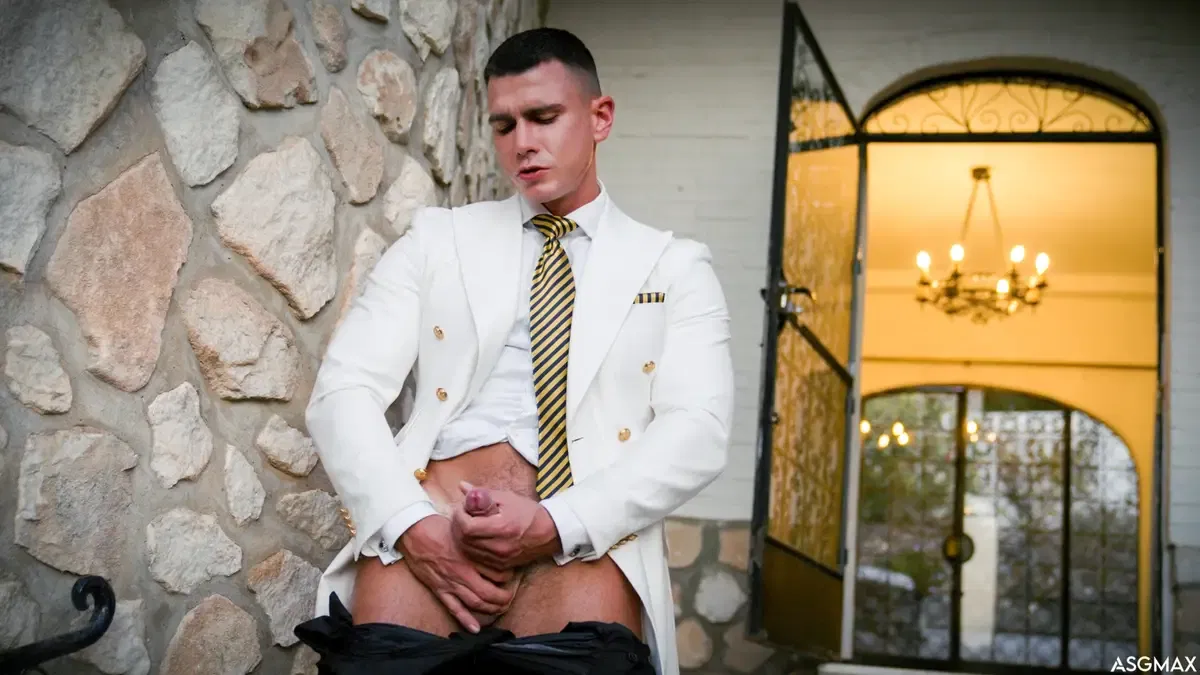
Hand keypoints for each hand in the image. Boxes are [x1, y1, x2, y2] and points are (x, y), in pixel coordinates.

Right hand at [397, 515, 515, 632]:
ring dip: (489, 610)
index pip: (497, 572)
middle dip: (502, 599)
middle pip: (488, 593)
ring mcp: (450, 583)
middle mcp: (463, 573)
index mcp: (471, 557)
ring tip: (499, 611)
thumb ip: (479, 539)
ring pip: (474, 603)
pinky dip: (466, 620)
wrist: (415, 532)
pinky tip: (475, 629)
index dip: (508, 576)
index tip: (513, 576)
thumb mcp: (465, 529)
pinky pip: (454, 608)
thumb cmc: (440, 528)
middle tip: (510, 599)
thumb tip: (493, 539)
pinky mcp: (439, 589)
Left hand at [451, 481, 560, 568]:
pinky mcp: (500, 566)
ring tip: (468, 524)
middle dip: (458, 525)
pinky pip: (476, 559)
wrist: (549, 533)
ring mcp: (500, 559)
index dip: (459, 516)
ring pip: (468, 551)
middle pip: (464, 540)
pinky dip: (471, 548)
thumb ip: (482, 494)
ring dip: (462, 537)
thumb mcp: (506, 498)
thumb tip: (462, 487)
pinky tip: (475, 537)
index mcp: (502, 528)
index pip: (467, 527)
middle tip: (462, 514)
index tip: (462, 507)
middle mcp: (500, 547)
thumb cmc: (527, 512)